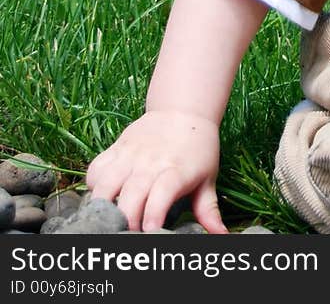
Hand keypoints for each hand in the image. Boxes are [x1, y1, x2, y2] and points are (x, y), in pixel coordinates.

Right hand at [86, 109, 225, 233]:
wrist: (183, 110)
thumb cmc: (197, 150)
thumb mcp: (208, 178)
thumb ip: (209, 211)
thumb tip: (220, 235)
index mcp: (177, 171)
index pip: (162, 193)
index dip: (153, 213)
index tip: (150, 231)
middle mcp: (151, 163)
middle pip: (131, 195)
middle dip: (127, 219)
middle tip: (128, 234)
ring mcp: (131, 155)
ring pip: (106, 183)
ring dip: (103, 205)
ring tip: (108, 220)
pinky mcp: (116, 148)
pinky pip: (96, 168)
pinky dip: (93, 185)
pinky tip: (102, 196)